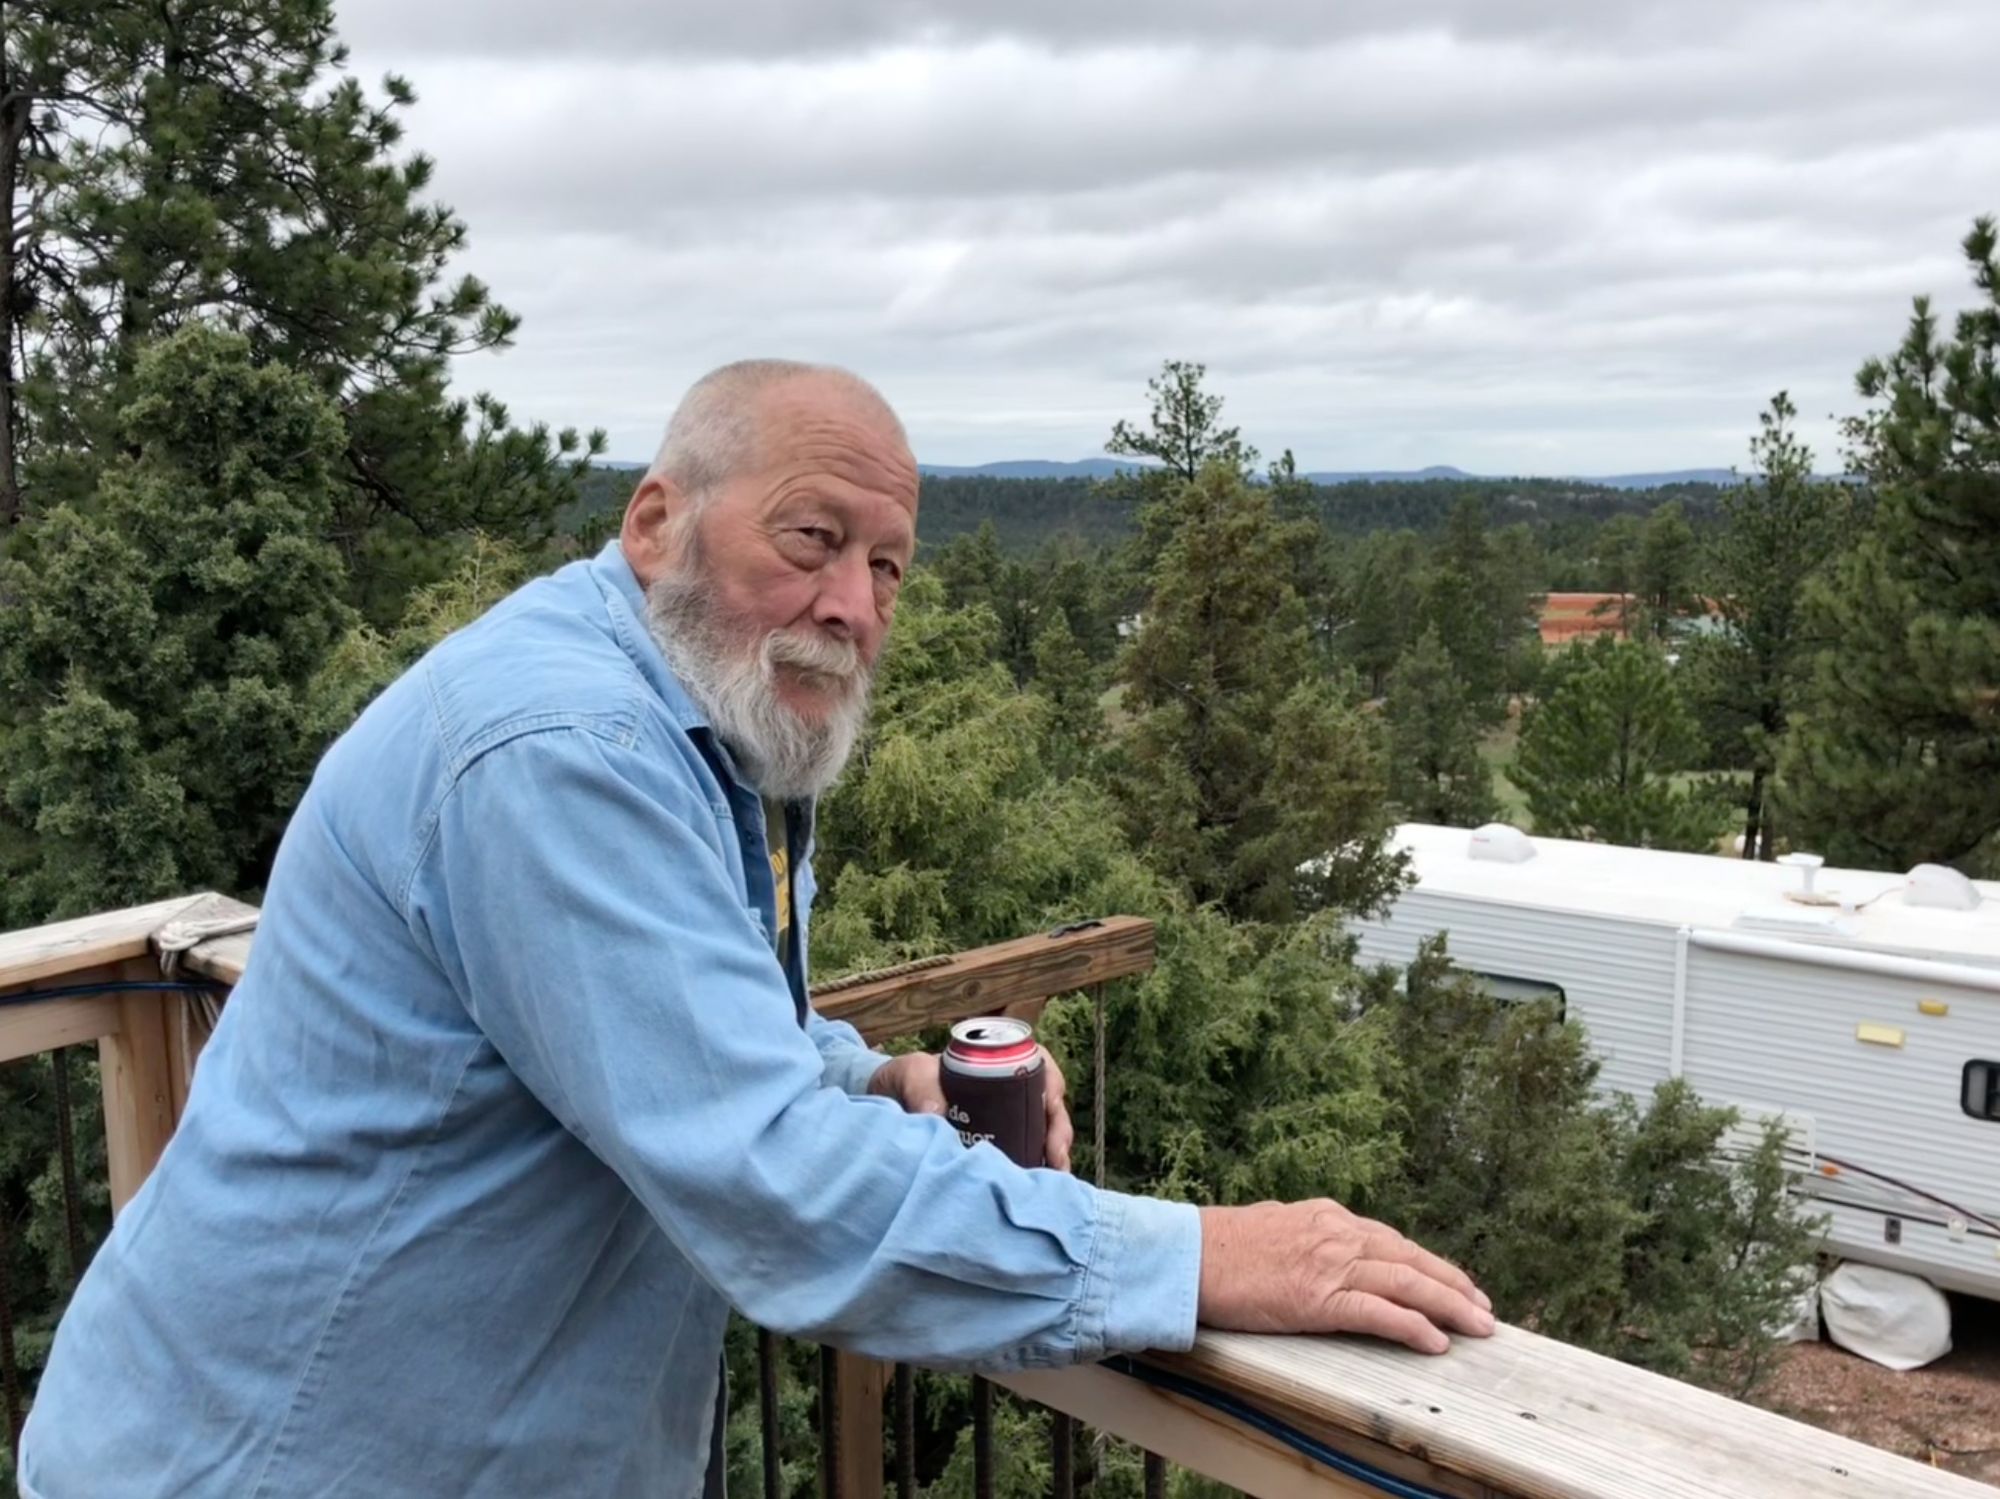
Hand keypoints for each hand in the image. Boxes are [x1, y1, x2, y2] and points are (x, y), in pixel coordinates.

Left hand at [868, 1047, 1075, 1171]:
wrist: (884, 1104)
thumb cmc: (903, 1079)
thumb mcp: (911, 1074)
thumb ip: (920, 1086)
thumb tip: (936, 1115)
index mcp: (997, 1064)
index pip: (1040, 1068)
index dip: (1054, 1087)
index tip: (1052, 1110)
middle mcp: (1007, 1092)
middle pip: (1048, 1108)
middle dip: (1059, 1134)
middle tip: (1057, 1160)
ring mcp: (1003, 1121)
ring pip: (1040, 1136)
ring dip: (1052, 1157)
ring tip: (1053, 1182)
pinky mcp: (993, 1147)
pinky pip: (1022, 1157)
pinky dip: (1033, 1172)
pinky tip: (1033, 1192)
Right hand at [1197, 1199, 1494, 1354]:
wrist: (1187, 1255)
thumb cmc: (1220, 1246)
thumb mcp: (1274, 1226)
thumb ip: (1307, 1236)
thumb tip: (1322, 1248)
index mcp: (1327, 1217)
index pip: (1393, 1241)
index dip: (1430, 1264)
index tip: (1455, 1283)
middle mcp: (1337, 1234)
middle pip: (1411, 1258)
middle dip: (1453, 1284)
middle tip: (1484, 1309)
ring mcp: (1329, 1264)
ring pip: (1406, 1282)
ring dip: (1449, 1305)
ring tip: (1478, 1326)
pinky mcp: (1317, 1298)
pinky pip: (1377, 1312)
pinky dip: (1411, 1325)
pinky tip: (1435, 1341)